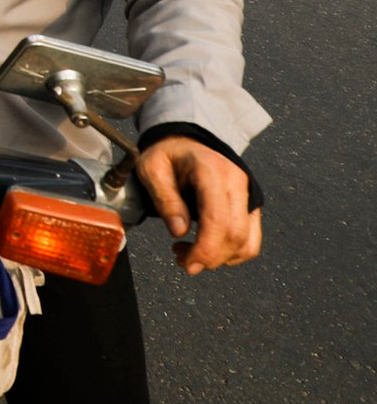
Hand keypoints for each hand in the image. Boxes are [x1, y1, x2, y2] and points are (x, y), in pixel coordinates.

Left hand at [136, 136, 261, 275]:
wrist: (187, 140)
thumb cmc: (167, 153)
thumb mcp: (152, 168)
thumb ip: (165, 199)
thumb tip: (179, 232)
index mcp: (211, 171)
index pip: (218, 220)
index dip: (205, 249)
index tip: (187, 264)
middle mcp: (237, 183)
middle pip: (236, 235)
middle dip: (211, 258)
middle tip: (183, 261)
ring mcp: (247, 195)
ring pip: (247, 241)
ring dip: (221, 258)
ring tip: (189, 253)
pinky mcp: (250, 206)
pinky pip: (251, 239)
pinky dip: (232, 253)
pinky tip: (207, 249)